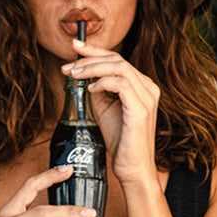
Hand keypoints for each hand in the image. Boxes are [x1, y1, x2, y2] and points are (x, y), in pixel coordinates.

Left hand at [61, 35, 161, 191]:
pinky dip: (102, 83)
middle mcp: (148, 88)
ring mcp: (147, 97)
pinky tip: (90, 90)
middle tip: (68, 64)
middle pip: (117, 59)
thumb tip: (81, 75)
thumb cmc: (120, 141)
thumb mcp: (104, 109)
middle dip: (89, 58)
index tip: (75, 48)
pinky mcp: (141, 109)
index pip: (117, 60)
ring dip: (92, 68)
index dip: (94, 51)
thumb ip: (97, 91)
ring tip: (74, 75)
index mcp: (142, 86)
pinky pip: (121, 84)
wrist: (132, 168)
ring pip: (119, 67)